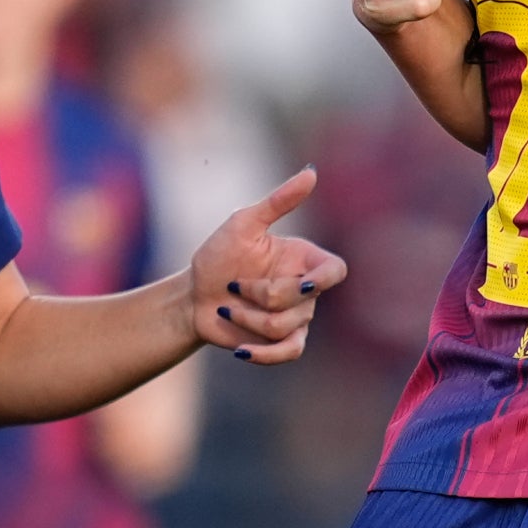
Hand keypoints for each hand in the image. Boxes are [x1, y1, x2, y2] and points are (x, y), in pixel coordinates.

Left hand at [188, 168, 347, 363]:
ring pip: (287, 327)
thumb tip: (312, 172)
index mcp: (302, 259)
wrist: (192, 297)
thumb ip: (278, 201)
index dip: (322, 279)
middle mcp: (304, 290)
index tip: (297, 280)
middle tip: (234, 285)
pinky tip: (240, 350)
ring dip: (248, 318)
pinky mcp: (280, 342)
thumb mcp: (243, 224)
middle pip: (303, 301)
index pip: (335, 270)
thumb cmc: (217, 256)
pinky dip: (264, 354)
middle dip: (262, 295)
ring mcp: (295, 318)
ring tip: (227, 308)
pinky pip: (288, 353)